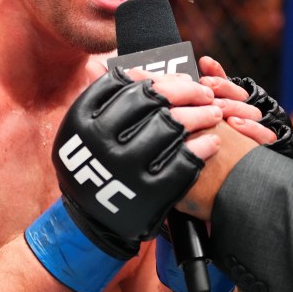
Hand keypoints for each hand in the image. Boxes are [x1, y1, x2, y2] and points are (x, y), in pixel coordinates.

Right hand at [54, 66, 219, 249]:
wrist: (88, 221)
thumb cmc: (91, 166)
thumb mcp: (80, 133)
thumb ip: (101, 102)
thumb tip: (130, 70)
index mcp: (82, 121)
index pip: (128, 85)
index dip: (160, 78)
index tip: (179, 79)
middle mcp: (100, 142)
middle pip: (154, 100)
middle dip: (186, 91)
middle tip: (204, 92)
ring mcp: (125, 168)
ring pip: (172, 126)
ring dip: (200, 115)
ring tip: (213, 113)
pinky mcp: (148, 193)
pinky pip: (183, 162)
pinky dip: (202, 149)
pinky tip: (211, 142)